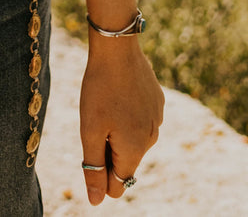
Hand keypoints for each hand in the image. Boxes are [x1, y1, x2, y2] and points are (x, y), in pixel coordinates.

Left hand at [78, 37, 163, 203]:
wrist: (117, 47)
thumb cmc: (100, 88)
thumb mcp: (89, 130)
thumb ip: (93, 168)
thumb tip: (97, 202)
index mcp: (135, 150)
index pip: (118, 184)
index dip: (99, 173)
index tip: (90, 146)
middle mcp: (152, 139)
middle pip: (125, 161)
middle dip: (107, 149)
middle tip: (95, 120)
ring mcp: (157, 119)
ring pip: (133, 139)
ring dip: (117, 131)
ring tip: (107, 103)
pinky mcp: (158, 102)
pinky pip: (140, 119)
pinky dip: (127, 113)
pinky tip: (119, 92)